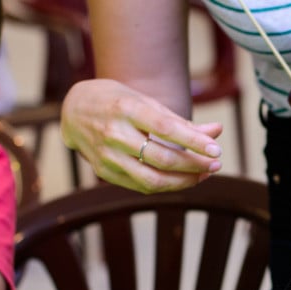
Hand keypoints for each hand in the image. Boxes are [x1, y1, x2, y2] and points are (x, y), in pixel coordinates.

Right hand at [60, 79, 223, 192]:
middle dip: (195, 165)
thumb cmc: (118, 102)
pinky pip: (142, 186)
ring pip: (153, 179)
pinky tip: (183, 179)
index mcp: (126, 109)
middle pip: (163, 159)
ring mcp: (107, 155)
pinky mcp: (104, 172)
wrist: (73, 110)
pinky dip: (167, 186)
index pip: (166, 129)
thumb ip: (181, 121)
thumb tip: (218, 131)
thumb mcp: (147, 103)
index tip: (217, 150)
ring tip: (204, 174)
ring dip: (184, 181)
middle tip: (216, 164)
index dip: (194, 142)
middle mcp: (114, 133)